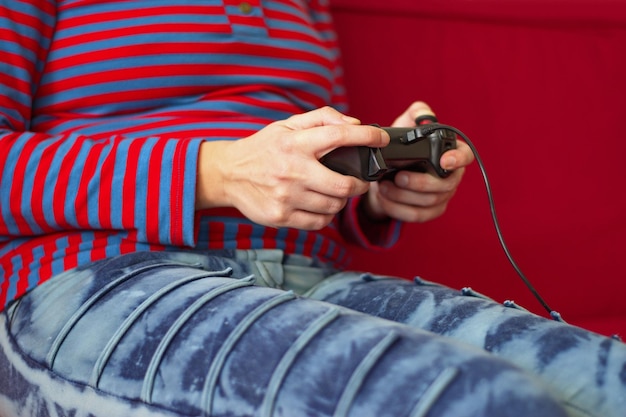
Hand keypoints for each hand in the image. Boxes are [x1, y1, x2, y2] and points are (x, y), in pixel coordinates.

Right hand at [196, 107, 387, 229]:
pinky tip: (320, 205)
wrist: (228, 173)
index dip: (367, 137)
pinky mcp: (280, 217)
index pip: (339, 136)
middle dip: (360, 184)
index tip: (381, 139)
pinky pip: (318, 223)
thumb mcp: (288, 125)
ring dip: (341, 201)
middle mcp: (292, 171)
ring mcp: (286, 197)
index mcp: (295, 143)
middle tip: (360, 181)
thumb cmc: (264, 148)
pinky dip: (326, 216)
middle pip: (343, 185)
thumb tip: (355, 125)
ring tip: (335, 192)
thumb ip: (322, 119)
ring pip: (333, 207)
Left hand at [361, 101, 474, 222]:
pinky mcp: (429, 211)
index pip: (465, 156)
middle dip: (419, 183)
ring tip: (383, 186)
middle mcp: (451, 176)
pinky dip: (398, 208)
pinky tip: (385, 199)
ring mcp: (442, 196)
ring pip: (429, 202)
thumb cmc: (400, 148)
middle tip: (397, 177)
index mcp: (451, 153)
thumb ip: (416, 115)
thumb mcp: (405, 126)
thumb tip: (424, 116)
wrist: (385, 174)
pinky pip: (418, 215)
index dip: (458, 159)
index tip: (443, 161)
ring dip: (403, 196)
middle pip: (445, 186)